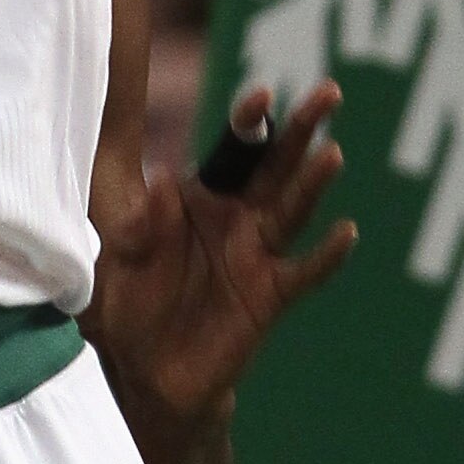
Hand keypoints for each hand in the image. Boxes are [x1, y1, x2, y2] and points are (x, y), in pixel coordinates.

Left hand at [85, 81, 352, 452]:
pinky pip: (303, 272)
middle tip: (330, 93)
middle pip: (275, 166)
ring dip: (313, 183)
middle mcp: (236, 218)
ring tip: (332, 153)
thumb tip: (163, 177)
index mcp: (200, 194)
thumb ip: (140, 220)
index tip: (263, 94)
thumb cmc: (128, 298)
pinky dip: (325, 255)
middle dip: (301, 129)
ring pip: (293, 210)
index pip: (231, 148)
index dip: (248, 121)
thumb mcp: (118, 255)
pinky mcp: (269, 297)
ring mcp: (257, 256)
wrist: (143, 370)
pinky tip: (345, 233)